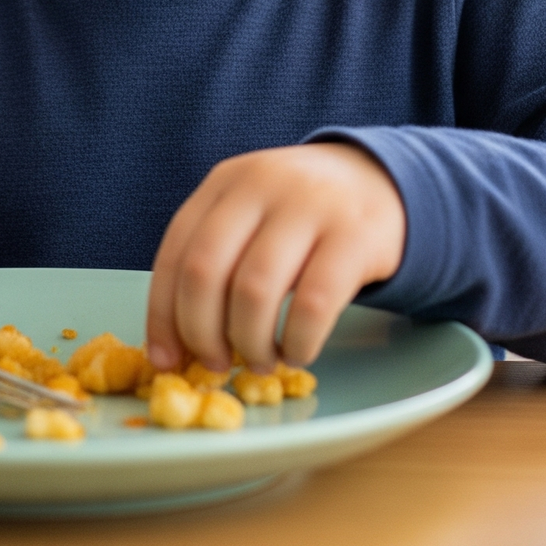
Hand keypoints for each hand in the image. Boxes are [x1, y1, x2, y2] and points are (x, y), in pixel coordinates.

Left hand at [146, 143, 405, 372]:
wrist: (382, 182)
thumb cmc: (302, 215)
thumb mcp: (253, 213)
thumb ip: (217, 259)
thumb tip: (174, 346)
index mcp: (226, 181)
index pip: (176, 251)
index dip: (163, 314)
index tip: (166, 360)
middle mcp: (262, 184)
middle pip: (207, 271)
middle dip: (202, 332)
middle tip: (216, 364)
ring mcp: (309, 206)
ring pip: (255, 291)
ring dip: (250, 343)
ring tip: (260, 360)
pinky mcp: (354, 236)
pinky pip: (312, 305)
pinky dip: (297, 343)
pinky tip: (298, 353)